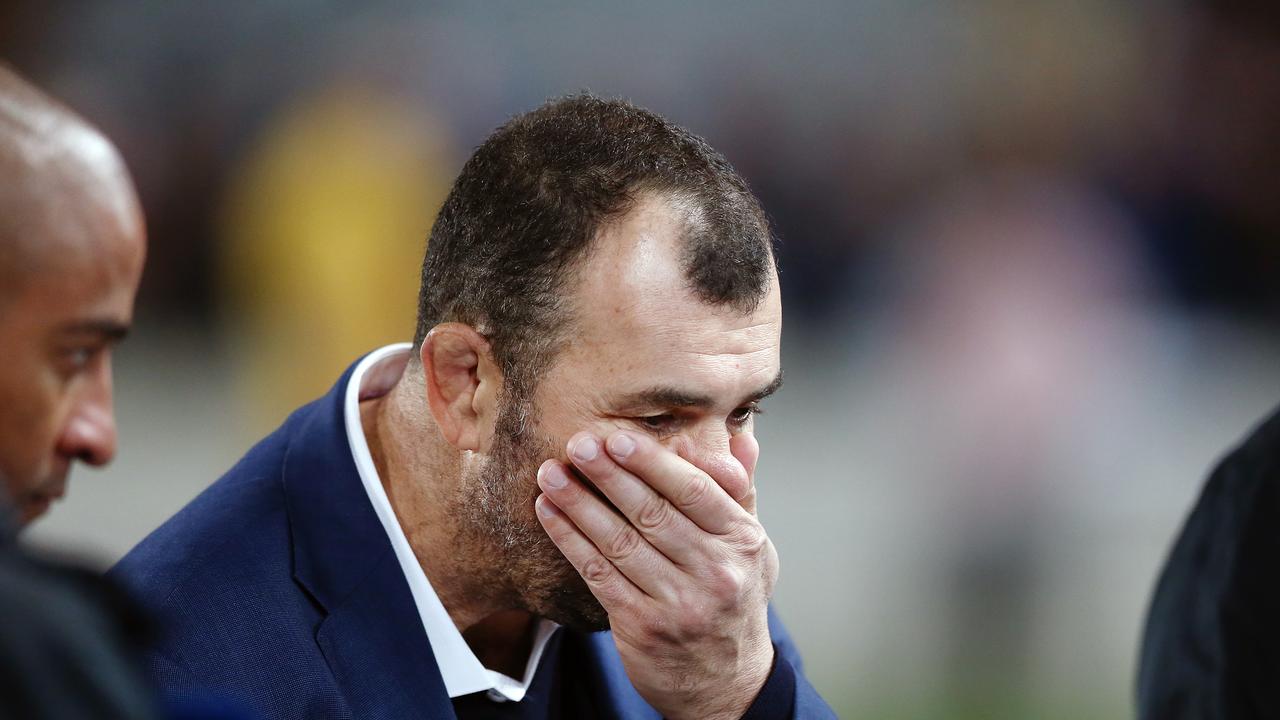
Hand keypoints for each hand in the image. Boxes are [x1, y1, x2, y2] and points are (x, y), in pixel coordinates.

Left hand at [535, 429, 778, 719]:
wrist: (726, 685)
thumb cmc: (734, 602)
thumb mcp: (753, 548)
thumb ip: (740, 494)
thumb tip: (741, 441)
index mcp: (742, 542)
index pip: (694, 492)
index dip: (652, 463)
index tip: (618, 437)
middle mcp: (714, 572)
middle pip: (652, 513)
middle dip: (609, 475)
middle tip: (577, 443)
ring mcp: (677, 602)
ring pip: (619, 543)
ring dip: (579, 504)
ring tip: (550, 474)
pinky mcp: (642, 627)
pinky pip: (598, 574)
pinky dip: (570, 540)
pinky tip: (549, 514)